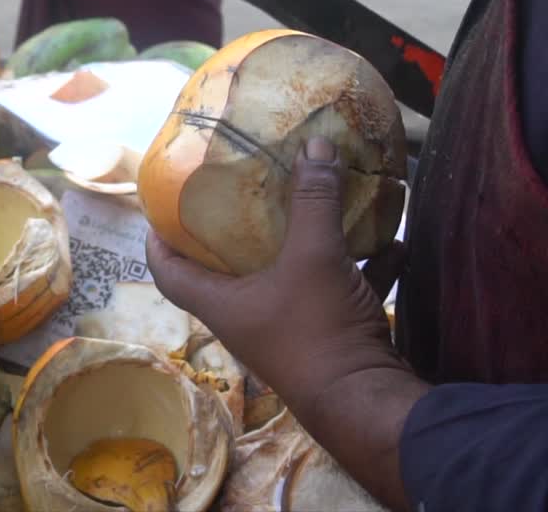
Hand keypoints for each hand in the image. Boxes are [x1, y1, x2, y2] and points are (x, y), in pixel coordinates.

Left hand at [145, 137, 410, 418]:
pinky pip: (338, 293)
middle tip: (243, 193)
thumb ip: (313, 200)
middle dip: (237, 233)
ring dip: (304, 246)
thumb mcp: (313, 256)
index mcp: (222, 304)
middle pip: (227, 272)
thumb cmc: (318, 330)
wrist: (367, 402)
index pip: (168, 272)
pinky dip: (360, 269)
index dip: (157, 241)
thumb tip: (315, 144)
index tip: (159, 209)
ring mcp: (287, 331)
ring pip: (288, 280)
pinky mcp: (328, 337)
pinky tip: (389, 244)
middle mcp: (247, 320)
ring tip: (313, 207)